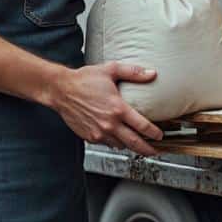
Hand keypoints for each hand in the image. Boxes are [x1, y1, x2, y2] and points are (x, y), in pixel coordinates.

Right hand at [49, 62, 163, 155]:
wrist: (61, 90)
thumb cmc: (85, 79)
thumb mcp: (111, 70)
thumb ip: (134, 72)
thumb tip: (153, 73)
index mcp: (118, 108)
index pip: (142, 126)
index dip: (154, 133)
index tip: (160, 135)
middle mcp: (109, 123)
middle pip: (134, 143)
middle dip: (148, 149)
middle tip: (156, 151)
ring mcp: (99, 132)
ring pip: (120, 146)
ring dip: (131, 146)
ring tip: (139, 145)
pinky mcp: (90, 137)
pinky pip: (107, 144)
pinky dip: (115, 143)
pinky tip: (120, 139)